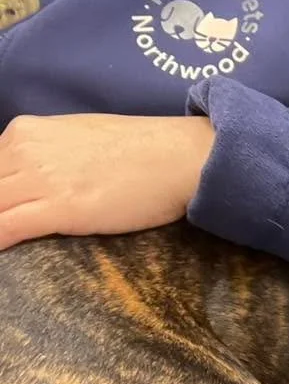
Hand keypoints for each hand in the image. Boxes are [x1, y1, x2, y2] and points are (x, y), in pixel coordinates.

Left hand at [0, 113, 214, 249]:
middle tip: (6, 228)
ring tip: (6, 241)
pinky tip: (2, 251)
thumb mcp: (79, 141)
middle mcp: (24, 150)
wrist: (176, 157)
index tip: (5, 209)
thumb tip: (43, 181)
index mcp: (26, 132)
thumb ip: (50, 157)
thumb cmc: (141, 152)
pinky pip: (6, 227)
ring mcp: (40, 179)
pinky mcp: (60, 209)